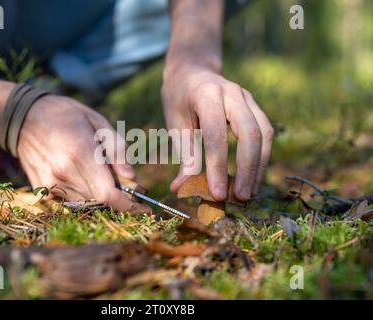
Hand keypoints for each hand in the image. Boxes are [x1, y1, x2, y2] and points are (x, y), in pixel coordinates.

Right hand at [18, 95, 151, 212]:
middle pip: (100, 200)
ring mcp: (49, 182)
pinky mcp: (41, 188)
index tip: (142, 207)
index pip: (107, 193)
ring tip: (94, 170)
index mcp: (80, 152)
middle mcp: (63, 171)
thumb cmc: (65, 115)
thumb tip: (131, 176)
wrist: (23, 117)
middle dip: (116, 196)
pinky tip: (77, 173)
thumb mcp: (97, 121)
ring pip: (86, 202)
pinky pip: (69, 200)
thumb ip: (117, 149)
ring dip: (97, 194)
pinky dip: (81, 193)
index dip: (127, 205)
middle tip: (122, 182)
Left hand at [162, 65, 273, 200]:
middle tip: (239, 197)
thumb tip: (179, 188)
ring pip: (264, 133)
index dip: (218, 166)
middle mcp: (233, 93)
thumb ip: (183, 154)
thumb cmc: (179, 99)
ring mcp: (247, 98)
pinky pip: (265, 132)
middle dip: (247, 168)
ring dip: (258, 166)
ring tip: (248, 193)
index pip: (216, 134)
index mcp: (207, 94)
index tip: (217, 193)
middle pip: (250, 132)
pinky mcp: (255, 106)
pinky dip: (261, 158)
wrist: (192, 70)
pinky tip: (252, 178)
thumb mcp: (174, 124)